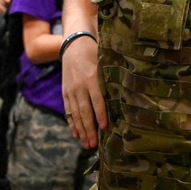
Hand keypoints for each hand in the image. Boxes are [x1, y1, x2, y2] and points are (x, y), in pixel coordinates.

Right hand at [61, 33, 104, 148]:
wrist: (73, 45)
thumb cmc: (94, 54)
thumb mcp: (104, 63)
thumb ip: (111, 79)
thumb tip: (125, 96)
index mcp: (92, 78)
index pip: (97, 99)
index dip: (100, 114)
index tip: (104, 128)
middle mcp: (80, 86)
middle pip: (84, 111)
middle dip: (89, 129)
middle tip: (93, 144)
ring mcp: (71, 90)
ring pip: (75, 113)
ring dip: (81, 130)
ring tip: (86, 143)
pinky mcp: (65, 92)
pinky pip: (68, 110)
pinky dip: (71, 123)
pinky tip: (75, 134)